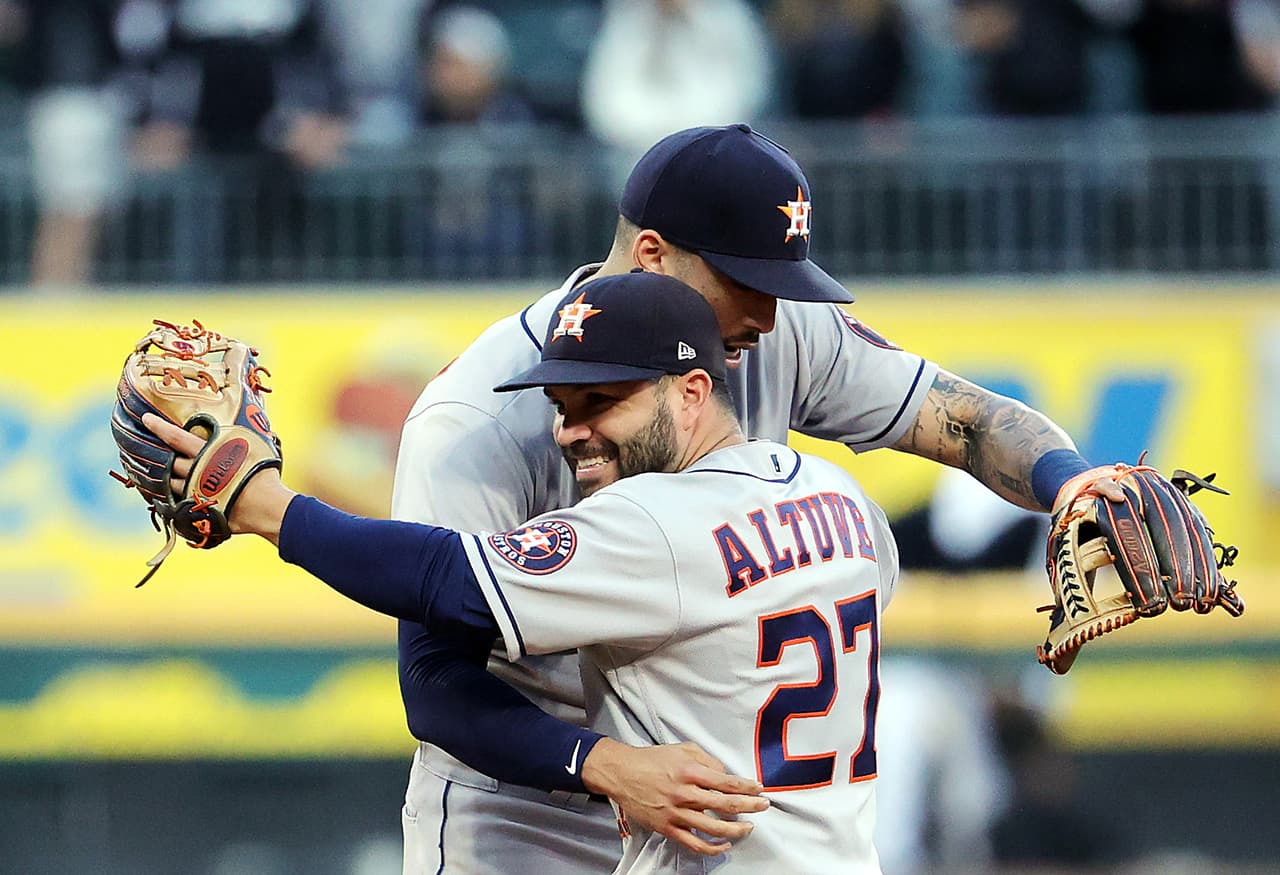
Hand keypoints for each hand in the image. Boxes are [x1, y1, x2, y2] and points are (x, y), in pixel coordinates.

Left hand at [142, 413, 294, 543]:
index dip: (159, 427)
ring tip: (157, 473)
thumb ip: (240, 435)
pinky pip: (176, 503)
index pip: (176, 437)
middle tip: (145, 448)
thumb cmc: (262, 473)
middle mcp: (196, 469)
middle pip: (168, 460)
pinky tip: (168, 498)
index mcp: (208, 451)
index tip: (145, 419)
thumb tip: (242, 421)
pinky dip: (171, 499)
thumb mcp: (253, 445)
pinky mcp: (196, 508)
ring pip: (169, 483)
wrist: (263, 506)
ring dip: (164, 478)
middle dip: (156, 454)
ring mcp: (194, 490)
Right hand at [580, 738, 768, 855]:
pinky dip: (713, 847)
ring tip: (749, 827)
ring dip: (737, 829)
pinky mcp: (668, 827)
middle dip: (750, 806)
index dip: (747, 787)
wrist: (622, 773)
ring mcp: (677, 813)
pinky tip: (724, 845)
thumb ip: (706, 759)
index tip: (758, 789)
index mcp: (690, 771)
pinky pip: (695, 843)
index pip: (727, 782)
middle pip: (726, 805)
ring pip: (714, 827)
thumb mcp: (682, 748)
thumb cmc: (651, 760)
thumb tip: (724, 773)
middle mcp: (685, 793)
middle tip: (763, 806)